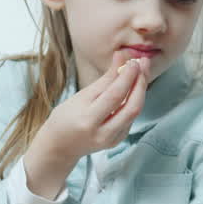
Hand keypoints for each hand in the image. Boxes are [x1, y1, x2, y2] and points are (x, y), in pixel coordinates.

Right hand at [20, 52, 148, 197]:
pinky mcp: (117, 141)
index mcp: (88, 120)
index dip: (127, 76)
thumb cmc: (65, 117)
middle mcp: (102, 133)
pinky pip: (131, 118)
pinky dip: (134, 100)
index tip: (133, 60)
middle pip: (131, 106)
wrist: (59, 146)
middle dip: (140, 82)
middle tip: (143, 63)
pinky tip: (135, 87)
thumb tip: (122, 58)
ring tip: (142, 71)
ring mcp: (112, 140)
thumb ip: (104, 80)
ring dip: (141, 90)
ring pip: (135, 112)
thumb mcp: (80, 96)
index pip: (115, 95)